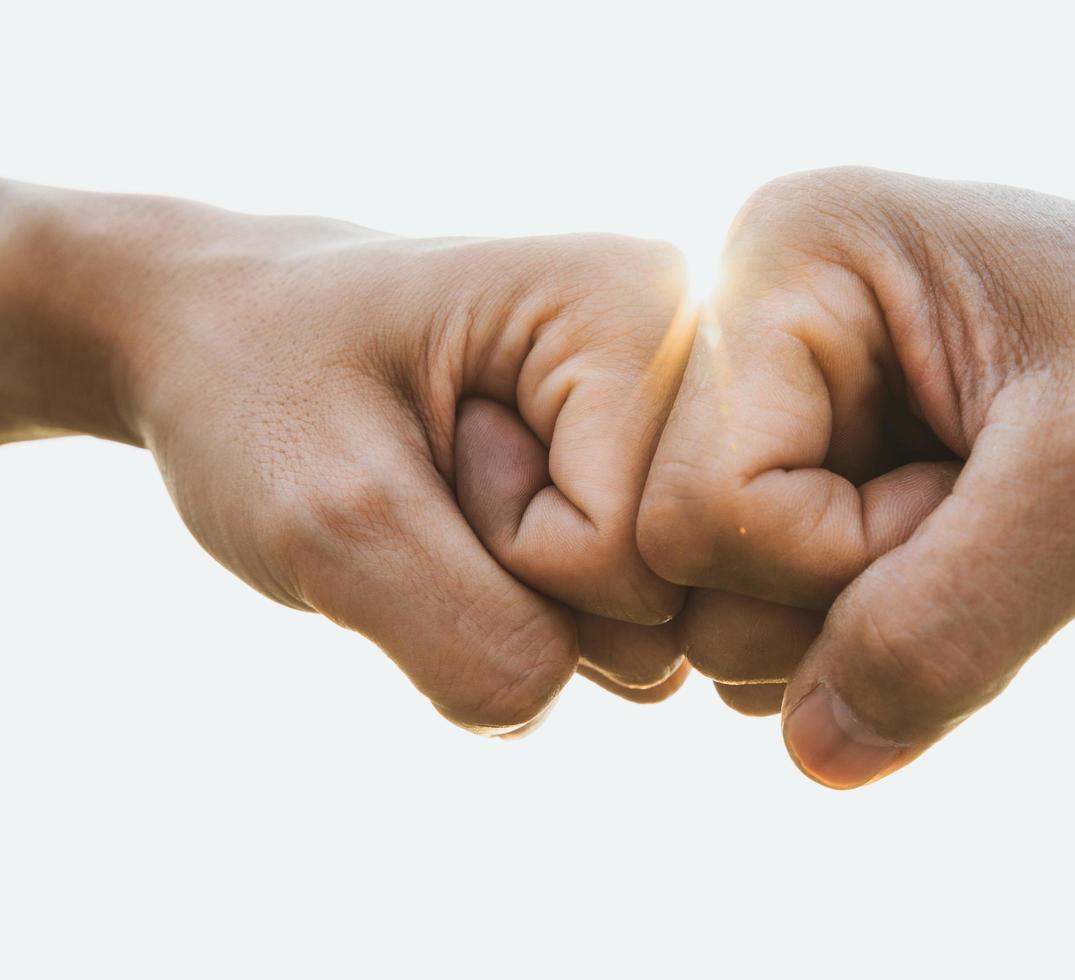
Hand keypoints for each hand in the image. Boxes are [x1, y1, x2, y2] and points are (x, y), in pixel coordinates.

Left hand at [4, 186, 694, 728]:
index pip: (634, 548)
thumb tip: (580, 699)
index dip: (511, 547)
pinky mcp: (645, 494)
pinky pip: (631, 630)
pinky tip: (481, 513)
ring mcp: (672, 437)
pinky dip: (535, 607)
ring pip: (651, 629)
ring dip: (524, 598)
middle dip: (525, 580)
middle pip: (662, 596)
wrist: (218, 337)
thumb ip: (478, 641)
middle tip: (439, 467)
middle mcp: (689, 364)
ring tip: (452, 480)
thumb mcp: (334, 517)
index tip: (434, 446)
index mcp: (641, 310)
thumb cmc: (259, 385)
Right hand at [638, 168, 1074, 786]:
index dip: (837, 559)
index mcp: (791, 259)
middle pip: (687, 563)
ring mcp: (789, 405)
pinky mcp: (824, 474)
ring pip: (726, 611)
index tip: (977, 494)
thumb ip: (948, 626)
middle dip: (846, 593)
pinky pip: (780, 624)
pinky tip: (969, 554)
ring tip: (989, 521)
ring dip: (869, 621)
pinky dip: (880, 636)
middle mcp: (762, 324)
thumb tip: (812, 756)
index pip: (697, 506)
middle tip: (986, 508)